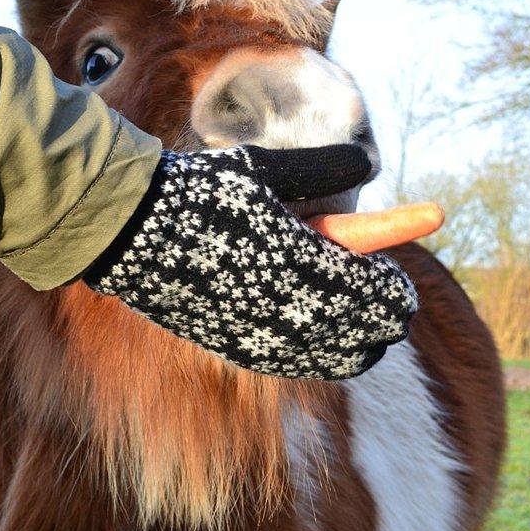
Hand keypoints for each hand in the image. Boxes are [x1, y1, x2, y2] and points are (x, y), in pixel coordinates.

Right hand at [84, 145, 417, 379]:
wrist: (130, 237)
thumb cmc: (199, 192)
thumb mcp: (263, 169)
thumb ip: (323, 168)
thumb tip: (369, 164)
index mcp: (308, 264)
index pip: (383, 296)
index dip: (398, 290)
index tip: (396, 278)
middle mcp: (295, 312)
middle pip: (371, 334)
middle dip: (385, 315)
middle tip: (386, 298)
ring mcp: (269, 340)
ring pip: (342, 359)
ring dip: (360, 339)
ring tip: (364, 323)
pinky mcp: (243, 352)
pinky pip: (304, 366)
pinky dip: (325, 354)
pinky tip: (322, 338)